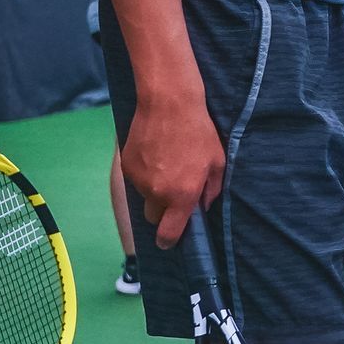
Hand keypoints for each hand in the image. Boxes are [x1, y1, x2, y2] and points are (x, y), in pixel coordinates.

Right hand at [122, 88, 222, 249]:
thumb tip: (203, 207)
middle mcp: (157, 192)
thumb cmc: (198, 131)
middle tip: (173, 191)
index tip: (169, 240)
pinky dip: (143, 174)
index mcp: (181, 195)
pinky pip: (134, 180)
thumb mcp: (217, 161)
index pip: (168, 234)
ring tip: (165, 164)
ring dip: (153, 189)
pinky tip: (154, 154)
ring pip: (143, 197)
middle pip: (153, 217)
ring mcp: (138, 180)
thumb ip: (211, 190)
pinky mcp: (126, 166)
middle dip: (162, 211)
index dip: (168, 240)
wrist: (168, 103)